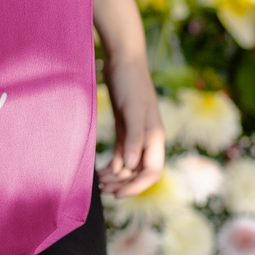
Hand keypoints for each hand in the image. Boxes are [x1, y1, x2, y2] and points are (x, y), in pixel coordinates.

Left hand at [97, 56, 164, 196]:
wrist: (123, 60)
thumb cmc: (130, 83)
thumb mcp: (132, 110)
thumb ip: (133, 138)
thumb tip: (132, 168)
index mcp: (155, 137)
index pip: (151, 172)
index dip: (136, 186)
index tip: (117, 194)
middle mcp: (148, 139)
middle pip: (140, 172)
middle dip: (124, 184)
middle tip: (102, 190)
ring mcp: (136, 134)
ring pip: (130, 165)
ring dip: (116, 176)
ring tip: (98, 183)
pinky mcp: (125, 128)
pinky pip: (122, 154)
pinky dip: (113, 164)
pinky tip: (100, 170)